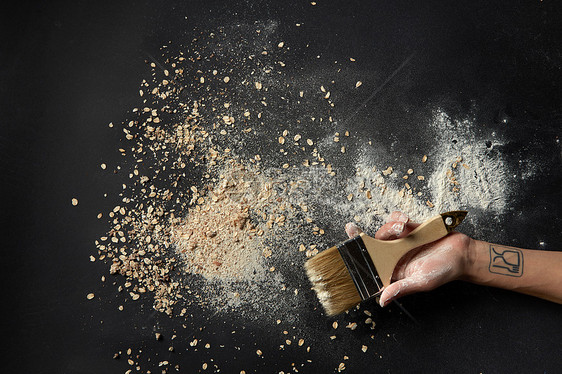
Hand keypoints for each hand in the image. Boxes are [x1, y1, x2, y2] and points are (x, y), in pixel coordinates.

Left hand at [345, 211, 472, 306]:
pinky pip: (395, 219)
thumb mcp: (422, 282)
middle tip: (358, 229)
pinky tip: (407, 221)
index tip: (344, 243)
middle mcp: (393, 256)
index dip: (356, 254)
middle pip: (373, 244)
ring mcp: (400, 241)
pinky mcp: (408, 229)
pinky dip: (398, 217)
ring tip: (403, 227)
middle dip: (368, 235)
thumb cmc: (444, 271)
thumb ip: (402, 288)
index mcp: (392, 271)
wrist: (463, 253)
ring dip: (389, 226)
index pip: (370, 264)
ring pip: (384, 230)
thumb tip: (381, 300)